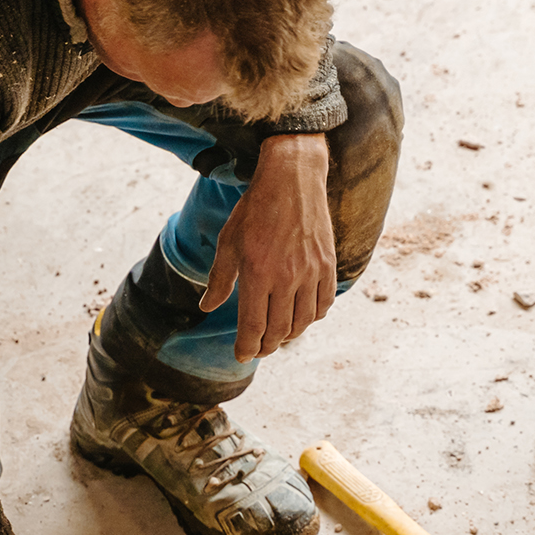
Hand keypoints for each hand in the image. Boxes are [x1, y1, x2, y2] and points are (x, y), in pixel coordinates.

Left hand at [199, 133, 334, 362]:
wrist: (292, 179)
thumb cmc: (255, 210)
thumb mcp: (228, 242)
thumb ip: (219, 279)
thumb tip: (207, 307)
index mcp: (257, 273)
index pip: (253, 327)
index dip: (247, 347)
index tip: (241, 355)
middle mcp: (286, 277)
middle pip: (279, 330)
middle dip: (267, 347)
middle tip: (259, 349)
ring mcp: (311, 272)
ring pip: (303, 322)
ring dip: (289, 335)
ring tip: (278, 335)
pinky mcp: (327, 265)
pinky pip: (323, 304)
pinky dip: (312, 317)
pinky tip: (301, 315)